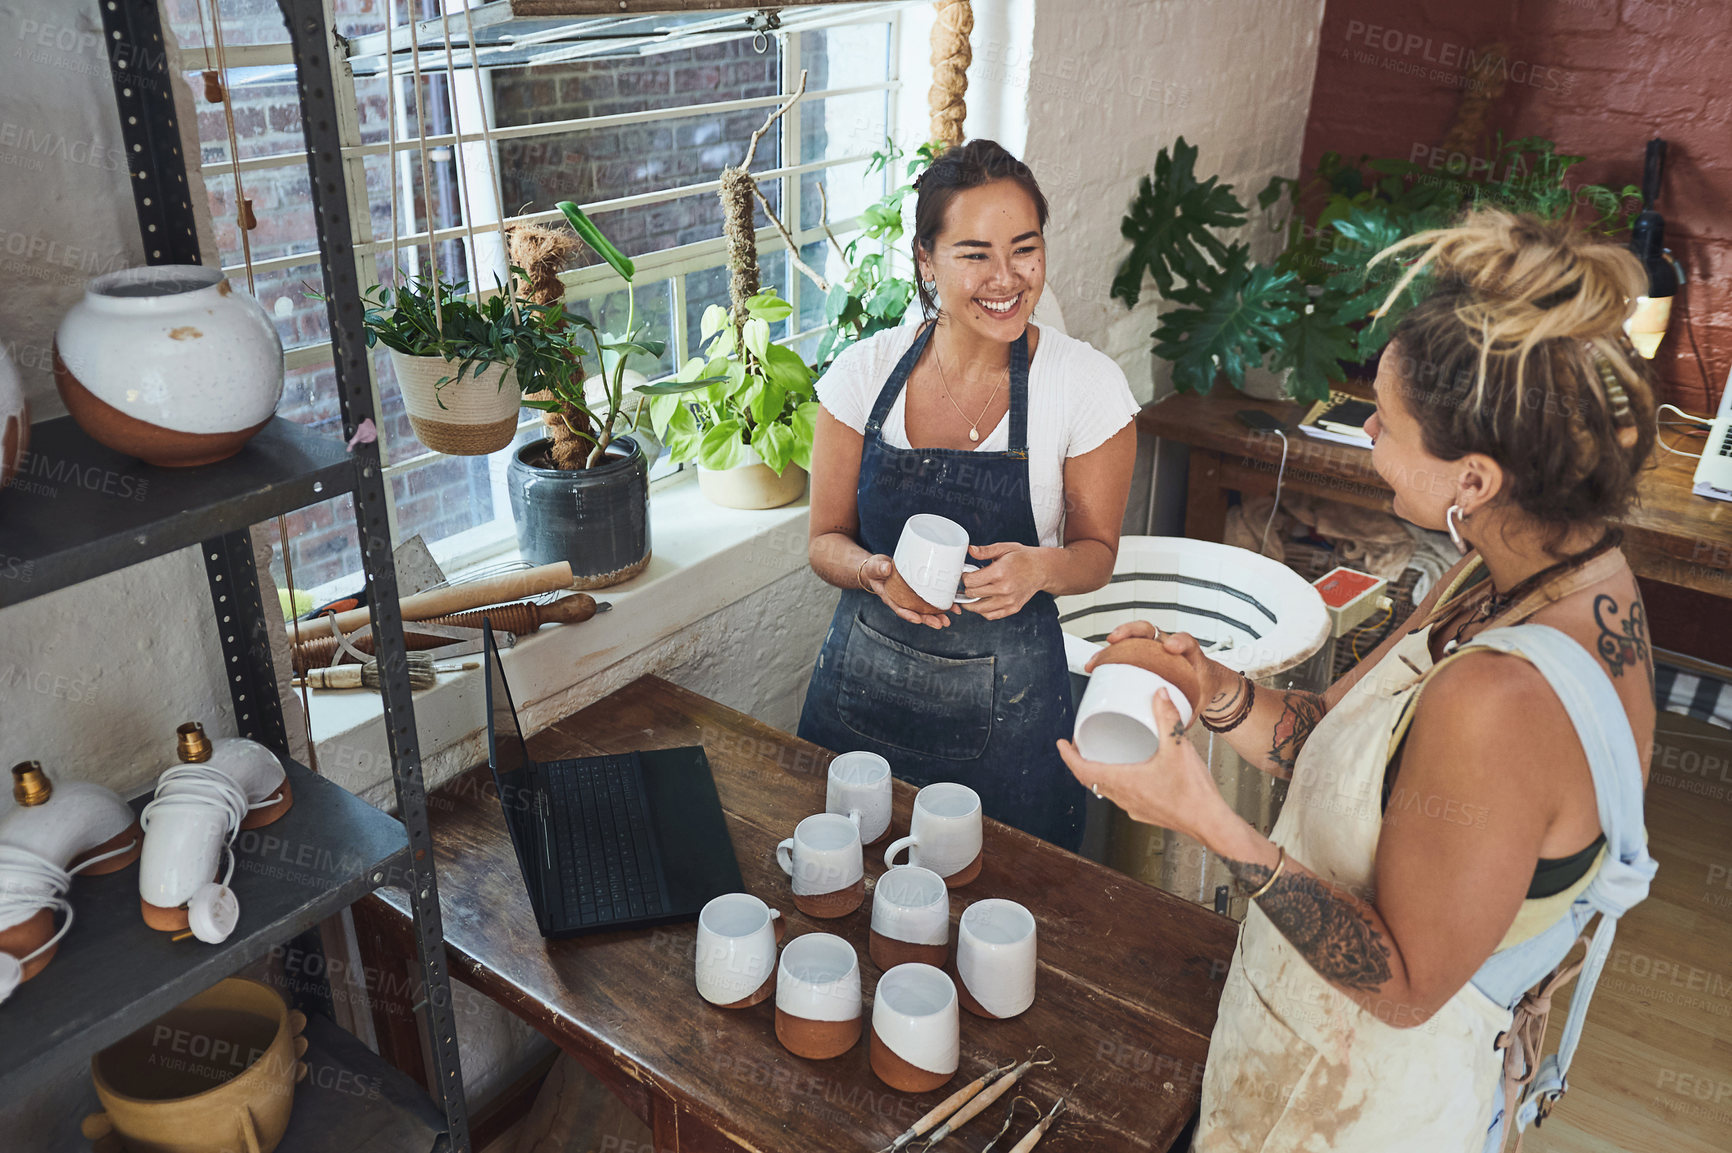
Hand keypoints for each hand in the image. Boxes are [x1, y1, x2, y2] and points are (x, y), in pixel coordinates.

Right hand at [859, 554, 953, 629]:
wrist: (880, 567)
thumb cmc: (875, 569)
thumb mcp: (874, 567)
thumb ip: (879, 568)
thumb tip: (887, 568)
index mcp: (890, 597)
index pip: (899, 608)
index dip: (908, 615)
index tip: (917, 619)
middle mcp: (902, 600)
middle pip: (916, 613)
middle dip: (929, 619)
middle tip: (941, 624)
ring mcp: (911, 597)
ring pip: (925, 609)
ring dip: (938, 615)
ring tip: (949, 619)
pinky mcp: (919, 591)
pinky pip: (930, 599)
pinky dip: (941, 603)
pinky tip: (952, 605)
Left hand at [959, 542, 1048, 619]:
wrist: (1042, 569)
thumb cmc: (1023, 558)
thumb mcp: (1004, 548)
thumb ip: (985, 551)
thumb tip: (970, 550)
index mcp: (1000, 572)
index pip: (971, 581)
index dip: (964, 577)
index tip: (966, 574)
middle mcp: (1004, 589)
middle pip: (972, 594)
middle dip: (967, 588)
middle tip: (969, 583)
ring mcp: (1008, 601)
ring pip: (978, 608)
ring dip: (971, 602)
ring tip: (971, 594)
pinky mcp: (1012, 608)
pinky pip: (990, 615)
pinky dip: (983, 610)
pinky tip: (983, 601)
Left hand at [1056, 688, 1231, 838]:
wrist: (1210, 823)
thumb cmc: (1193, 794)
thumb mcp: (1178, 747)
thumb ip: (1167, 717)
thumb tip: (1159, 694)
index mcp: (1123, 782)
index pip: (1082, 770)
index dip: (1068, 756)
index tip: (1061, 744)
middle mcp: (1123, 797)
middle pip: (1090, 779)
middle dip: (1081, 761)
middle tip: (1079, 745)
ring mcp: (1134, 807)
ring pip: (1106, 789)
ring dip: (1099, 772)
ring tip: (1101, 755)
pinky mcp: (1146, 812)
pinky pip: (1123, 796)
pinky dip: (1118, 782)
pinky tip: (1131, 773)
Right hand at [1086, 622, 1237, 710]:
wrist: (1205, 682)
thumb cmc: (1203, 687)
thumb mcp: (1200, 701)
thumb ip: (1188, 713)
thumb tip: (1171, 728)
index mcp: (1189, 654)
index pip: (1186, 641)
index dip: (1178, 641)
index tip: (1170, 646)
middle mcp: (1168, 646)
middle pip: (1149, 630)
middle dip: (1130, 632)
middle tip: (1117, 639)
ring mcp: (1153, 648)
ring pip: (1131, 639)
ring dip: (1111, 646)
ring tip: (1098, 659)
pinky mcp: (1141, 655)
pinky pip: (1124, 651)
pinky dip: (1108, 657)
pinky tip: (1096, 667)